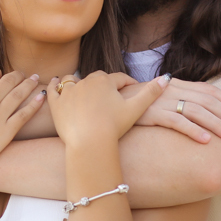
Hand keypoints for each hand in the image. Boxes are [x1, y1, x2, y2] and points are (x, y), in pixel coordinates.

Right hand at [0, 67, 44, 176]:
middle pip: (6, 83)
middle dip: (16, 76)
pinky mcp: (5, 133)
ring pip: (18, 95)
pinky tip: (42, 97)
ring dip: (28, 85)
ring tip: (35, 79)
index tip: (0, 73)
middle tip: (24, 73)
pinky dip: (34, 104)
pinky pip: (24, 115)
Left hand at [46, 71, 168, 146]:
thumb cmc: (113, 126)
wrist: (90, 143)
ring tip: (81, 90)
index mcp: (105, 80)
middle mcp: (85, 81)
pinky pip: (53, 91)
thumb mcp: (135, 109)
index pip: (118, 78)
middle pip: (96, 79)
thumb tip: (167, 77)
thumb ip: (151, 92)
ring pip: (72, 81)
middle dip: (103, 85)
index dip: (126, 83)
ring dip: (77, 83)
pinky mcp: (56, 104)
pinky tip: (55, 85)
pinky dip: (54, 87)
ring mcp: (69, 92)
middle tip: (107, 95)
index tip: (130, 88)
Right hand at [129, 77, 220, 143]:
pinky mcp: (152, 113)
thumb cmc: (142, 103)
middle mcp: (174, 90)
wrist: (112, 102)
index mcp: (180, 84)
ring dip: (217, 125)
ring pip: (197, 111)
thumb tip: (208, 110)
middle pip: (209, 102)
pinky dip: (193, 130)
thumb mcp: (165, 96)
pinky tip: (206, 141)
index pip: (211, 92)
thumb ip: (184, 99)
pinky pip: (177, 121)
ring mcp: (163, 101)